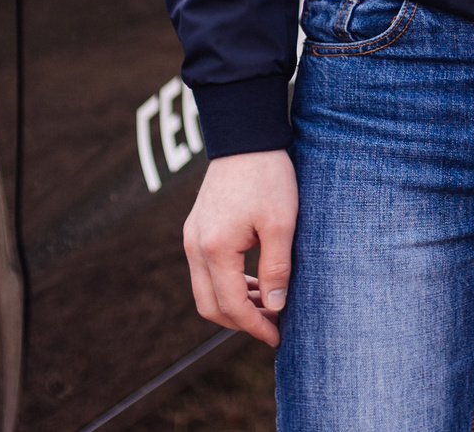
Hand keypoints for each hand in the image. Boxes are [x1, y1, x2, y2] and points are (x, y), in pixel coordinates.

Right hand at [182, 149, 296, 345]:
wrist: (245, 136)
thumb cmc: (267, 177)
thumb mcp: (281, 224)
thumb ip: (276, 268)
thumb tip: (274, 307)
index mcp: (216, 248)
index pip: (231, 306)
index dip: (254, 327)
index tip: (277, 337)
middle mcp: (195, 246)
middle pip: (210, 306)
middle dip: (240, 322)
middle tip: (272, 325)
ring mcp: (192, 237)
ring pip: (205, 291)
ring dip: (233, 304)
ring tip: (267, 305)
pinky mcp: (196, 229)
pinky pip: (205, 271)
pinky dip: (226, 285)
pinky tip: (253, 283)